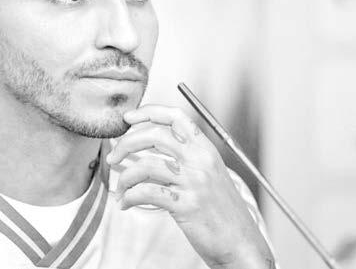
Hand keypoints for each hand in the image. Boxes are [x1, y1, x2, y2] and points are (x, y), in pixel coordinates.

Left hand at [107, 105, 274, 268]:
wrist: (242, 243)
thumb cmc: (221, 209)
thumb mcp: (210, 173)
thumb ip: (187, 154)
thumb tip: (150, 139)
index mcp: (206, 149)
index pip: (176, 117)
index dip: (148, 112)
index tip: (128, 117)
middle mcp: (201, 161)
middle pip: (154, 136)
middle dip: (126, 143)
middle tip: (114, 156)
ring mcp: (194, 182)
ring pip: (145, 165)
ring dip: (124, 176)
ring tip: (121, 188)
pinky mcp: (186, 205)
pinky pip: (146, 193)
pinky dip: (129, 197)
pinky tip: (126, 203)